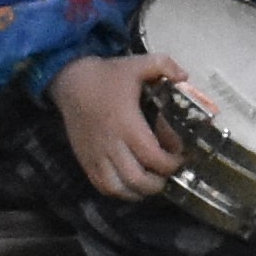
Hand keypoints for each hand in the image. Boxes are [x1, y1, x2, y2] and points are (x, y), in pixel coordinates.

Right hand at [49, 51, 192, 201]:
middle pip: (137, 179)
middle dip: (158, 182)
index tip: (180, 155)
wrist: (71, 82)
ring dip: (139, 191)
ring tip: (151, 181)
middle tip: (167, 172)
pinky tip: (131, 184)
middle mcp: (111, 144)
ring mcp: (96, 156)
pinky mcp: (86, 161)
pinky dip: (120, 192)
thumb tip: (185, 77)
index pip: (153, 157)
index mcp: (127, 124)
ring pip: (119, 189)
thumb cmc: (108, 76)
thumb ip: (164, 65)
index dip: (171, 163)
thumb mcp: (138, 64)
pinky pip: (102, 187)